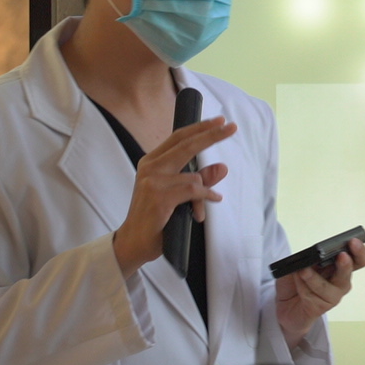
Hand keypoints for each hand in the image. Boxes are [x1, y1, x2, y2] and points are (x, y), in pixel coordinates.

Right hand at [112, 117, 234, 276]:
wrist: (133, 242)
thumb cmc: (156, 217)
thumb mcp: (180, 195)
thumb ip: (199, 180)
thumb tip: (223, 167)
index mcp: (152, 161)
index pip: (179, 138)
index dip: (200, 128)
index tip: (220, 121)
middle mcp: (150, 167)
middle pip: (187, 144)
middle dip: (212, 135)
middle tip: (232, 127)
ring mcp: (153, 181)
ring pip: (193, 176)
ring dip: (203, 193)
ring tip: (201, 208)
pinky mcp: (159, 197)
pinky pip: (193, 191)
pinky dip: (204, 198)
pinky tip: (206, 208)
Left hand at [276, 238, 364, 347]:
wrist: (285, 305)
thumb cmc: (296, 281)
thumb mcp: (300, 263)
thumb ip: (308, 258)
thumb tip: (313, 256)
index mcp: (339, 265)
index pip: (358, 258)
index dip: (359, 251)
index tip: (353, 241)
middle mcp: (341, 280)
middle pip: (352, 273)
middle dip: (346, 263)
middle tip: (341, 256)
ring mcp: (333, 295)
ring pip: (329, 287)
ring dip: (314, 278)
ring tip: (303, 271)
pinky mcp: (322, 308)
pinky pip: (314, 297)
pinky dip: (303, 287)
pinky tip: (297, 285)